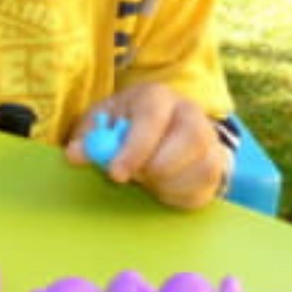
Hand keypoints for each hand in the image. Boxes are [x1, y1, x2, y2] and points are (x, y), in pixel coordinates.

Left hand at [65, 83, 228, 209]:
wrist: (158, 130)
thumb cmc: (122, 123)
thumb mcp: (99, 123)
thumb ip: (87, 138)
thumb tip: (75, 154)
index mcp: (157, 96)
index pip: (152, 118)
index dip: (134, 148)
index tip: (115, 173)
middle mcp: (190, 113)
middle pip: (191, 139)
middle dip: (157, 166)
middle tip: (133, 178)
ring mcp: (209, 139)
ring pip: (201, 168)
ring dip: (166, 183)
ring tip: (144, 176)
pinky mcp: (216, 167)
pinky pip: (203, 189)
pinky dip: (176, 195)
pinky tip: (159, 185)